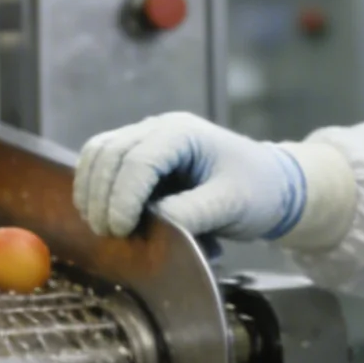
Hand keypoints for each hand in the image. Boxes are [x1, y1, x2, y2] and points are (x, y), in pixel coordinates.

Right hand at [74, 113, 307, 239]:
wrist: (272, 185)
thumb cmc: (257, 191)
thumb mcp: (232, 204)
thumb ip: (194, 212)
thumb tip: (154, 223)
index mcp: (184, 134)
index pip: (139, 159)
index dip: (123, 196)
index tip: (121, 230)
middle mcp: (159, 128)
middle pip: (110, 152)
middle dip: (101, 195)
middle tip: (107, 234)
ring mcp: (147, 138)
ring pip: (99, 153)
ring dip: (91, 190)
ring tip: (100, 226)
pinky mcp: (140, 155)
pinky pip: (103, 163)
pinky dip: (94, 187)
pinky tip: (100, 213)